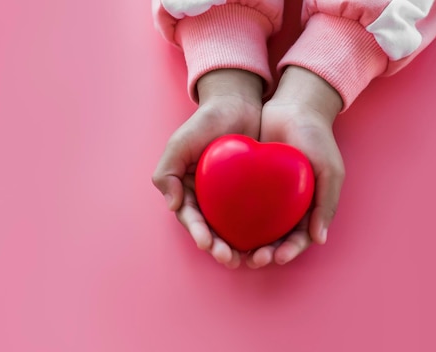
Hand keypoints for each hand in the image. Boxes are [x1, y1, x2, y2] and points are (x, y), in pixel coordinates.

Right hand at [153, 69, 262, 268]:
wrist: (238, 103)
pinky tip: (269, 241)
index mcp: (189, 191)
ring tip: (250, 259)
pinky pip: (257, 215)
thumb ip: (166, 172)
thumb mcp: (179, 143)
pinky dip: (261, 230)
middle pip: (214, 230)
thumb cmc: (206, 121)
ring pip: (235, 228)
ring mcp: (233, 197)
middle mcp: (210, 198)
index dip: (198, 233)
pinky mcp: (255, 192)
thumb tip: (172, 205)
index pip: (192, 218)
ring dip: (240, 246)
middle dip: (220, 248)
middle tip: (231, 259)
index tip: (208, 244)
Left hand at [247, 66, 344, 267]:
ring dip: (245, 242)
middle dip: (264, 252)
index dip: (288, 250)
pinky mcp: (246, 182)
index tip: (276, 257)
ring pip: (253, 226)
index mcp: (308, 207)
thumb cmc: (317, 138)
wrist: (293, 106)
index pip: (298, 237)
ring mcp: (265, 194)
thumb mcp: (330, 170)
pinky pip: (237, 204)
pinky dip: (230, 218)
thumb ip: (327, 203)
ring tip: (233, 252)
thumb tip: (319, 239)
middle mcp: (286, 205)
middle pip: (273, 237)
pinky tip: (219, 228)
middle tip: (251, 259)